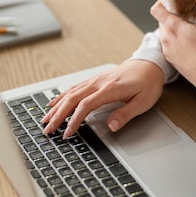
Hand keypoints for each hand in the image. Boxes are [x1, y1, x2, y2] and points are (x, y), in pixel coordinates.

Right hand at [41, 59, 164, 137]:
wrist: (149, 64)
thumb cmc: (148, 83)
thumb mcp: (143, 102)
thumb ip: (126, 114)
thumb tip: (111, 126)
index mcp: (110, 89)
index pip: (86, 105)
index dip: (74, 120)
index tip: (67, 133)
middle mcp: (99, 83)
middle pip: (72, 99)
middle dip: (58, 115)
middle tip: (47, 129)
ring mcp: (95, 80)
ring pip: (70, 93)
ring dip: (57, 107)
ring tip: (46, 119)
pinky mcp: (95, 80)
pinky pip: (74, 88)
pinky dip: (62, 96)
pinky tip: (54, 102)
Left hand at [151, 0, 195, 85]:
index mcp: (172, 27)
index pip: (156, 9)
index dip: (163, 2)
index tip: (176, 0)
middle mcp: (165, 38)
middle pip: (162, 20)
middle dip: (172, 15)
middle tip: (189, 14)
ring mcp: (167, 51)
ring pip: (165, 33)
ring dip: (174, 29)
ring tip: (191, 28)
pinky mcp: (172, 61)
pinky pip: (169, 45)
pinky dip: (176, 41)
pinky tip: (191, 43)